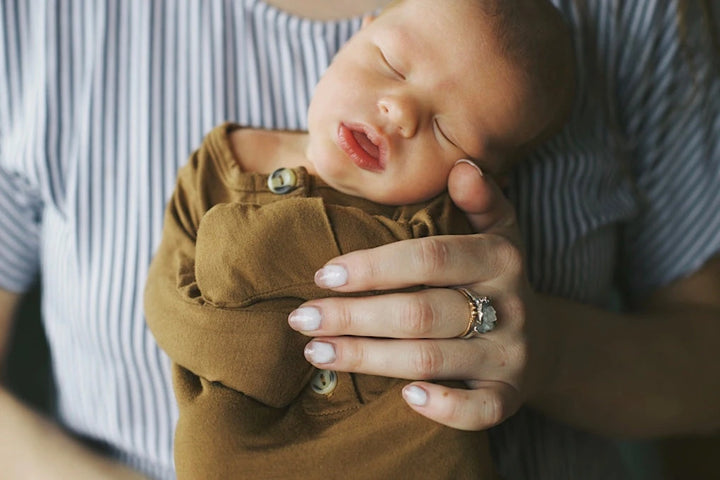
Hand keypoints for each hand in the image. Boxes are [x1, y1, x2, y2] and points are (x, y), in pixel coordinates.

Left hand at [288, 160, 556, 429]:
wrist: (545, 343)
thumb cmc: (496, 280)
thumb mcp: (498, 233)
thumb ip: (481, 201)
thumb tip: (461, 167)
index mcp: (499, 258)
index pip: (429, 258)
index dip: (374, 266)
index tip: (324, 274)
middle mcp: (508, 306)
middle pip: (420, 313)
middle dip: (353, 317)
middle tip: (302, 317)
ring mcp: (510, 355)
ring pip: (431, 360)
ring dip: (368, 358)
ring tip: (315, 351)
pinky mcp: (511, 397)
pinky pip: (479, 411)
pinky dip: (442, 408)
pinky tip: (402, 398)